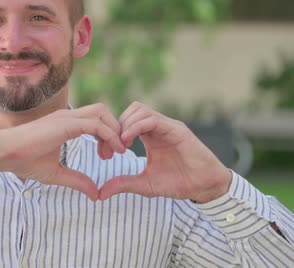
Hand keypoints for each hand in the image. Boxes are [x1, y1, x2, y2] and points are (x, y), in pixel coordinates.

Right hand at [0, 103, 125, 200]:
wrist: (5, 153)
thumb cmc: (24, 161)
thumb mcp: (56, 174)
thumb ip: (77, 181)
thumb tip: (96, 194)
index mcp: (65, 123)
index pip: (95, 119)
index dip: (107, 135)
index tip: (107, 156)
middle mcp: (68, 116)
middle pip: (102, 111)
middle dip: (115, 130)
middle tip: (115, 154)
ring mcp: (67, 117)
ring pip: (102, 112)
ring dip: (114, 130)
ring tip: (117, 152)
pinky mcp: (65, 124)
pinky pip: (95, 124)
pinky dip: (109, 135)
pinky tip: (112, 151)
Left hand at [98, 102, 232, 202]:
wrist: (204, 187)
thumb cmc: (177, 183)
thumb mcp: (144, 184)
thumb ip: (123, 184)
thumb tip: (100, 194)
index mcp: (149, 136)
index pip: (126, 121)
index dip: (112, 133)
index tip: (105, 152)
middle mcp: (158, 127)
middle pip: (131, 110)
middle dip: (116, 126)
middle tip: (111, 147)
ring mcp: (167, 126)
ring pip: (140, 110)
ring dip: (125, 124)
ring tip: (120, 144)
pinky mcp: (177, 129)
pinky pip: (152, 119)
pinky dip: (136, 127)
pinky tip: (127, 141)